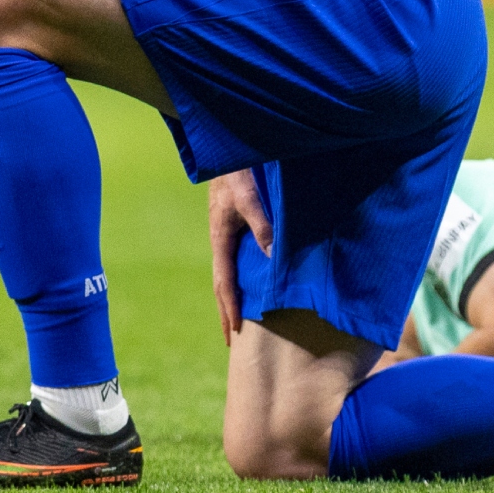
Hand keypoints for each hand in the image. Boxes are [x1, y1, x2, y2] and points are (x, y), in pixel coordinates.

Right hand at [208, 168, 272, 346]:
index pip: (224, 282)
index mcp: (220, 239)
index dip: (229, 307)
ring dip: (232, 298)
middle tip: (229, 339)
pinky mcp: (235, 229)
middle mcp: (221, 242)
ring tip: (238, 320)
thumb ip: (261, 226)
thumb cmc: (237, 174)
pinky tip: (250, 286)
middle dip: (225, 311)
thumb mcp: (249, 199)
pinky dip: (240, 280)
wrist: (226, 153)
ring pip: (229, 274)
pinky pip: (237, 262)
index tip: (233, 331)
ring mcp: (227, 237)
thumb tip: (272, 256)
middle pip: (222, 284)